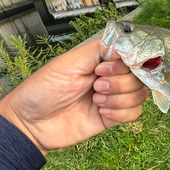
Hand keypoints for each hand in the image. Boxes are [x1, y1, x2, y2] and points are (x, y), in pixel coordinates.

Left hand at [0, 39, 146, 155]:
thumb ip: (97, 51)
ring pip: (139, 95)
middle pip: (139, 76)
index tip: (103, 69)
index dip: (124, 64)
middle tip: (96, 87)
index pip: (131, 56)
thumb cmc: (43, 89)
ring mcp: (113, 98)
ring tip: (96, 100)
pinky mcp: (112, 118)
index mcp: (100, 61)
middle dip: (120, 83)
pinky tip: (102, 112)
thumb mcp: (68, 63)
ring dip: (119, 98)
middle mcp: (110, 77)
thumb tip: (123, 45)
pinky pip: (134, 114)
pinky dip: (121, 113)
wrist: (31, 123)